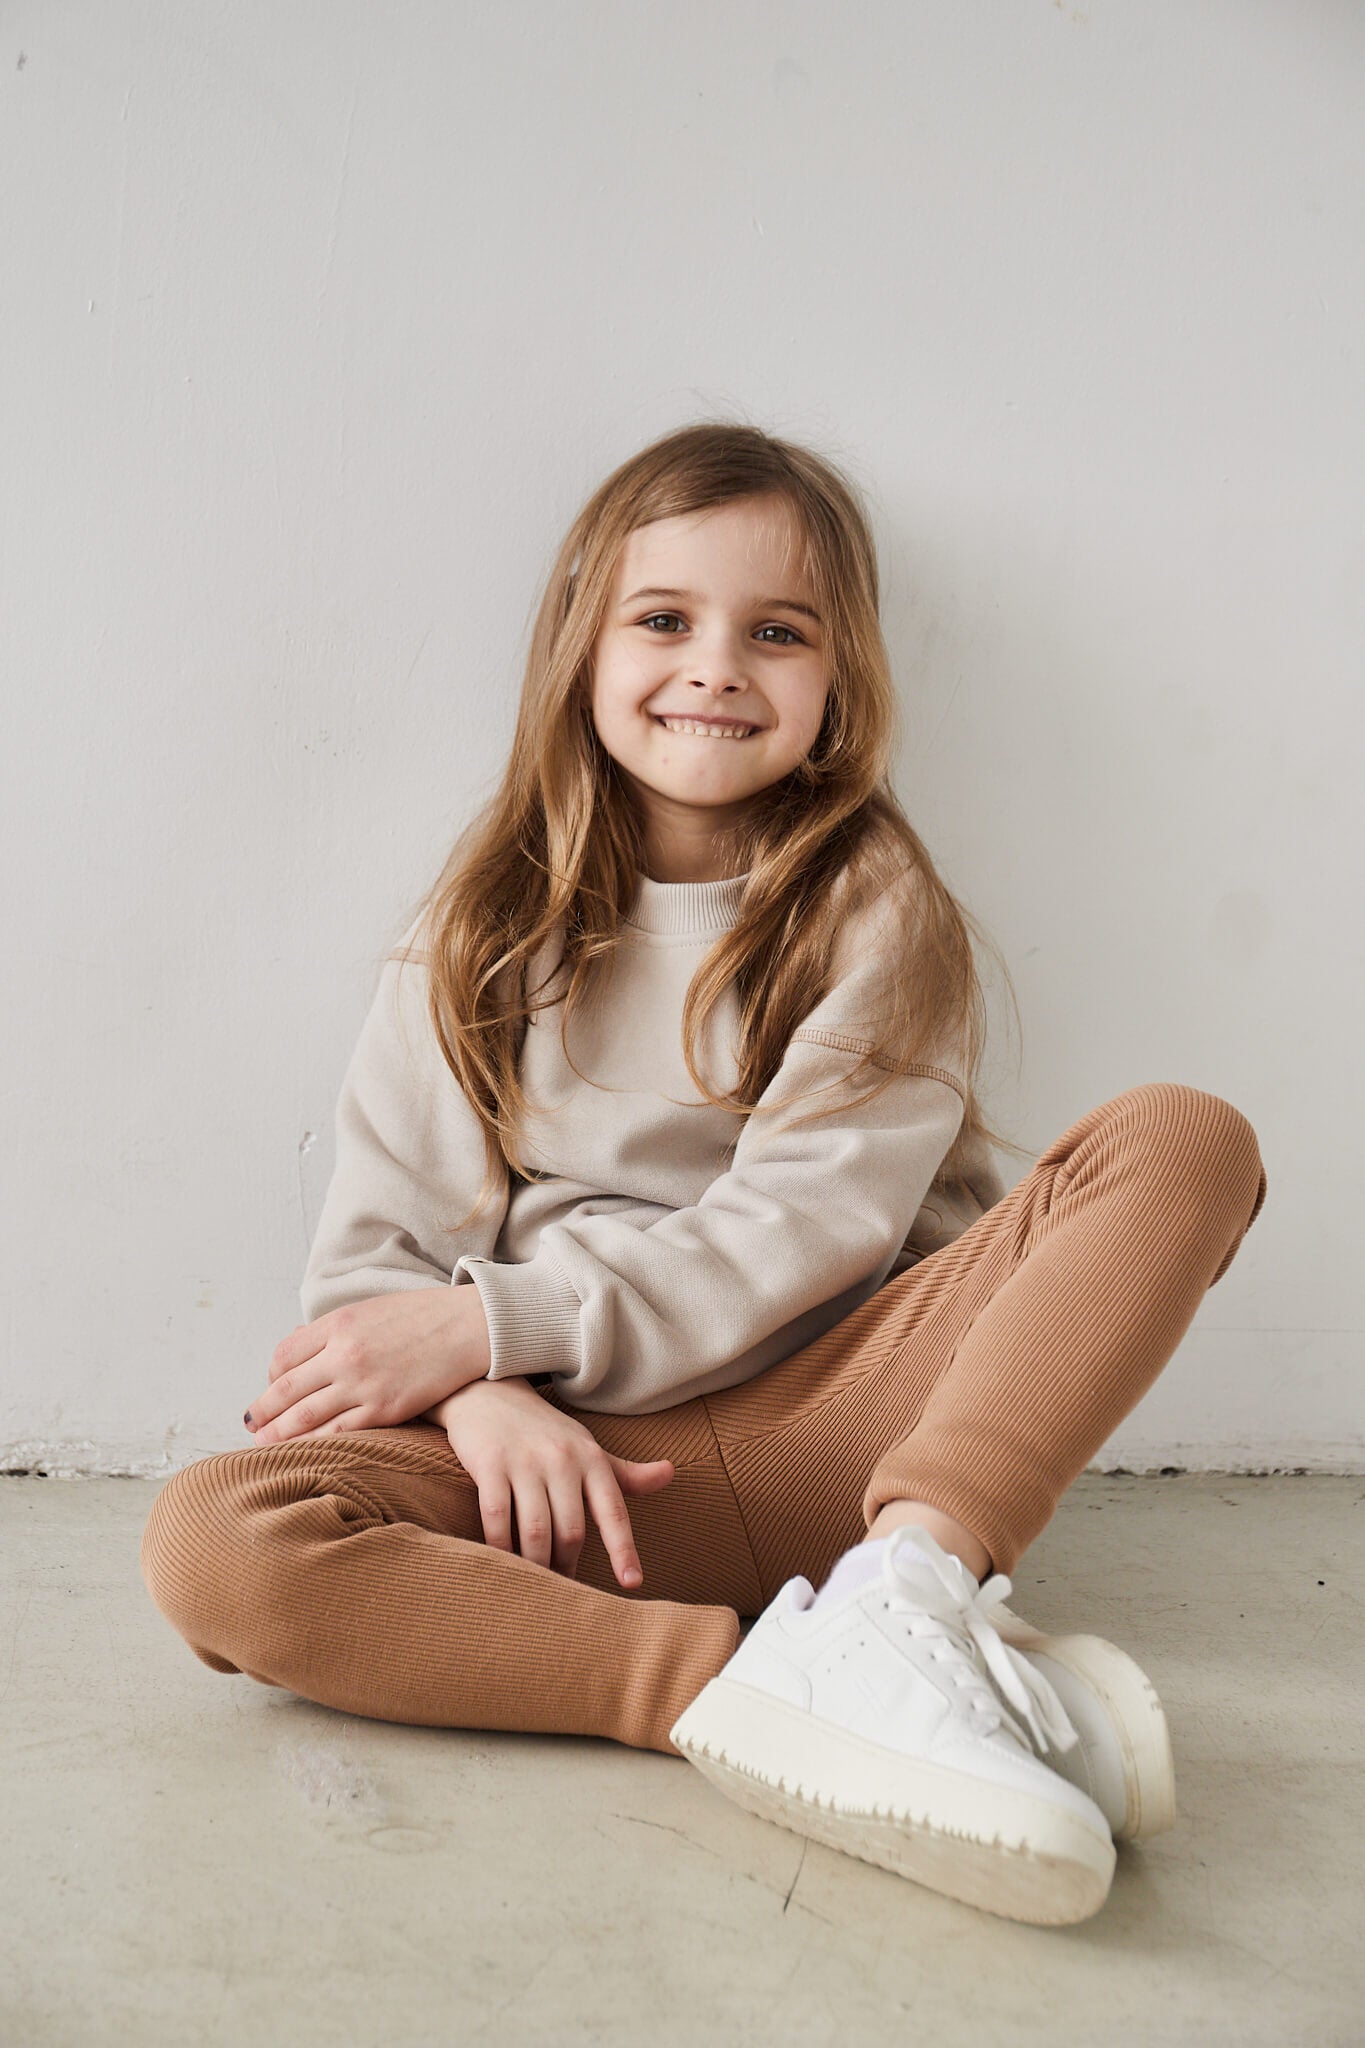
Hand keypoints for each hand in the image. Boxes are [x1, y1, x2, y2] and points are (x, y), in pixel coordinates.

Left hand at [243, 1286, 491, 1445]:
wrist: (471, 1326)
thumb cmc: (424, 1316)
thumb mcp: (372, 1310)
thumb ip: (336, 1330)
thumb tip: (302, 1346)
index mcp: (338, 1323)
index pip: (284, 1355)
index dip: (271, 1376)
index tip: (271, 1388)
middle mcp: (343, 1353)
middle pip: (286, 1388)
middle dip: (263, 1410)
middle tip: (250, 1425)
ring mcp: (363, 1383)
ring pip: (305, 1416)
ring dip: (279, 1433)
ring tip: (263, 1444)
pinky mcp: (385, 1407)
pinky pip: (339, 1432)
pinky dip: (315, 1443)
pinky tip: (304, 1450)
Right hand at [434, 1376, 674, 1587]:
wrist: (489, 1392)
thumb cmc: (545, 1431)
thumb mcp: (587, 1448)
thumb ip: (625, 1473)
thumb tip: (670, 1474)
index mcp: (591, 1459)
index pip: (614, 1511)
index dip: (623, 1549)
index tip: (631, 1582)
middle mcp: (562, 1459)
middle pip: (571, 1531)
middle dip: (566, 1566)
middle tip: (560, 1589)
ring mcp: (524, 1461)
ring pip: (536, 1530)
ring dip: (535, 1564)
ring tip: (533, 1583)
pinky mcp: (490, 1464)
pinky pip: (497, 1518)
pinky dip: (499, 1547)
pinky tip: (500, 1561)